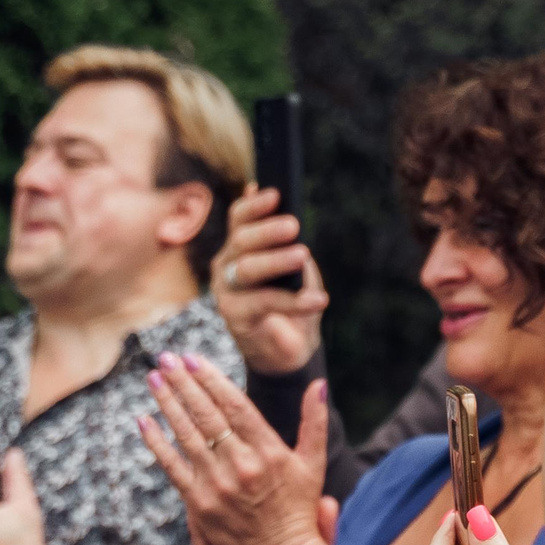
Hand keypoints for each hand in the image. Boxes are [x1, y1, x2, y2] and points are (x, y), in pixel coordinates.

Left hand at [137, 352, 329, 544]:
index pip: (235, 406)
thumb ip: (313, 422)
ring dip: (167, 403)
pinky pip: (172, 466)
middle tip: (166, 358)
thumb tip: (318, 385)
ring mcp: (217, 486)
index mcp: (268, 452)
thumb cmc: (299, 508)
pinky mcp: (199, 505)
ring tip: (154, 378)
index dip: (211, 380)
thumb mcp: (313, 464)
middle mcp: (241, 466)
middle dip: (184, 383)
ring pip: (186, 435)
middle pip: (206, 415)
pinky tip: (144, 421)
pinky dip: (156, 442)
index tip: (193, 358)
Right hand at [212, 186, 329, 373]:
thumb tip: (289, 217)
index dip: (255, 204)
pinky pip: (264, 302)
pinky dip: (294, 300)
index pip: (240, 218)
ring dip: (276, 260)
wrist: (289, 350)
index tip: (276, 194)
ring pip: (247, 268)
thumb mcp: (297, 268)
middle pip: (241, 240)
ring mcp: (226, 291)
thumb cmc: (293, 302)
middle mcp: (227, 264)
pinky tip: (318, 299)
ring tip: (302, 255)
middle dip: (268, 231)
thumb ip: (289, 243)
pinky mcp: (233, 316)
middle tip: (294, 226)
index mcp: (240, 246)